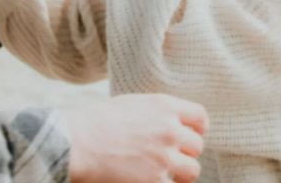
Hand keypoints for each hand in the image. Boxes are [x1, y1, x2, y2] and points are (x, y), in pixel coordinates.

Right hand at [63, 93, 207, 182]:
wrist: (79, 142)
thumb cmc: (98, 120)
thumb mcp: (131, 104)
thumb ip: (156, 112)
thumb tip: (171, 121)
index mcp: (163, 106)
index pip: (200, 117)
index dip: (197, 128)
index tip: (188, 134)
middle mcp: (169, 130)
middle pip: (197, 145)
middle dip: (185, 151)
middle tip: (168, 154)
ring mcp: (165, 157)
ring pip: (193, 169)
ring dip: (180, 172)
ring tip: (162, 170)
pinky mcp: (157, 180)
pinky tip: (149, 178)